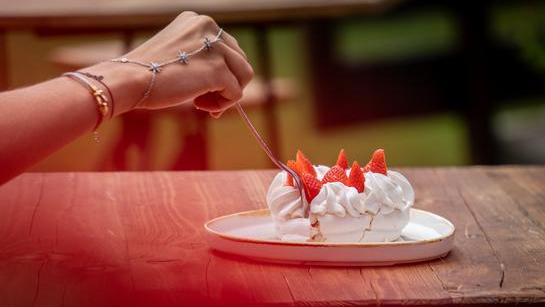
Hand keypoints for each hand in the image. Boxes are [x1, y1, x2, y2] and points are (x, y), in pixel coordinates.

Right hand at [87, 12, 253, 116]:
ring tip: (203, 104)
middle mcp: (210, 27)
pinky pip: (236, 92)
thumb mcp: (178, 54)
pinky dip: (223, 104)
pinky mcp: (217, 69)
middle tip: (204, 100)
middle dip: (226, 83)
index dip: (222, 71)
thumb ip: (203, 58)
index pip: (228, 47)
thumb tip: (231, 82)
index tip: (204, 87)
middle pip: (240, 60)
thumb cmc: (148, 73)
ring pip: (244, 75)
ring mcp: (216, 47)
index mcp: (199, 21)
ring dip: (227, 94)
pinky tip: (200, 106)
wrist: (129, 79)